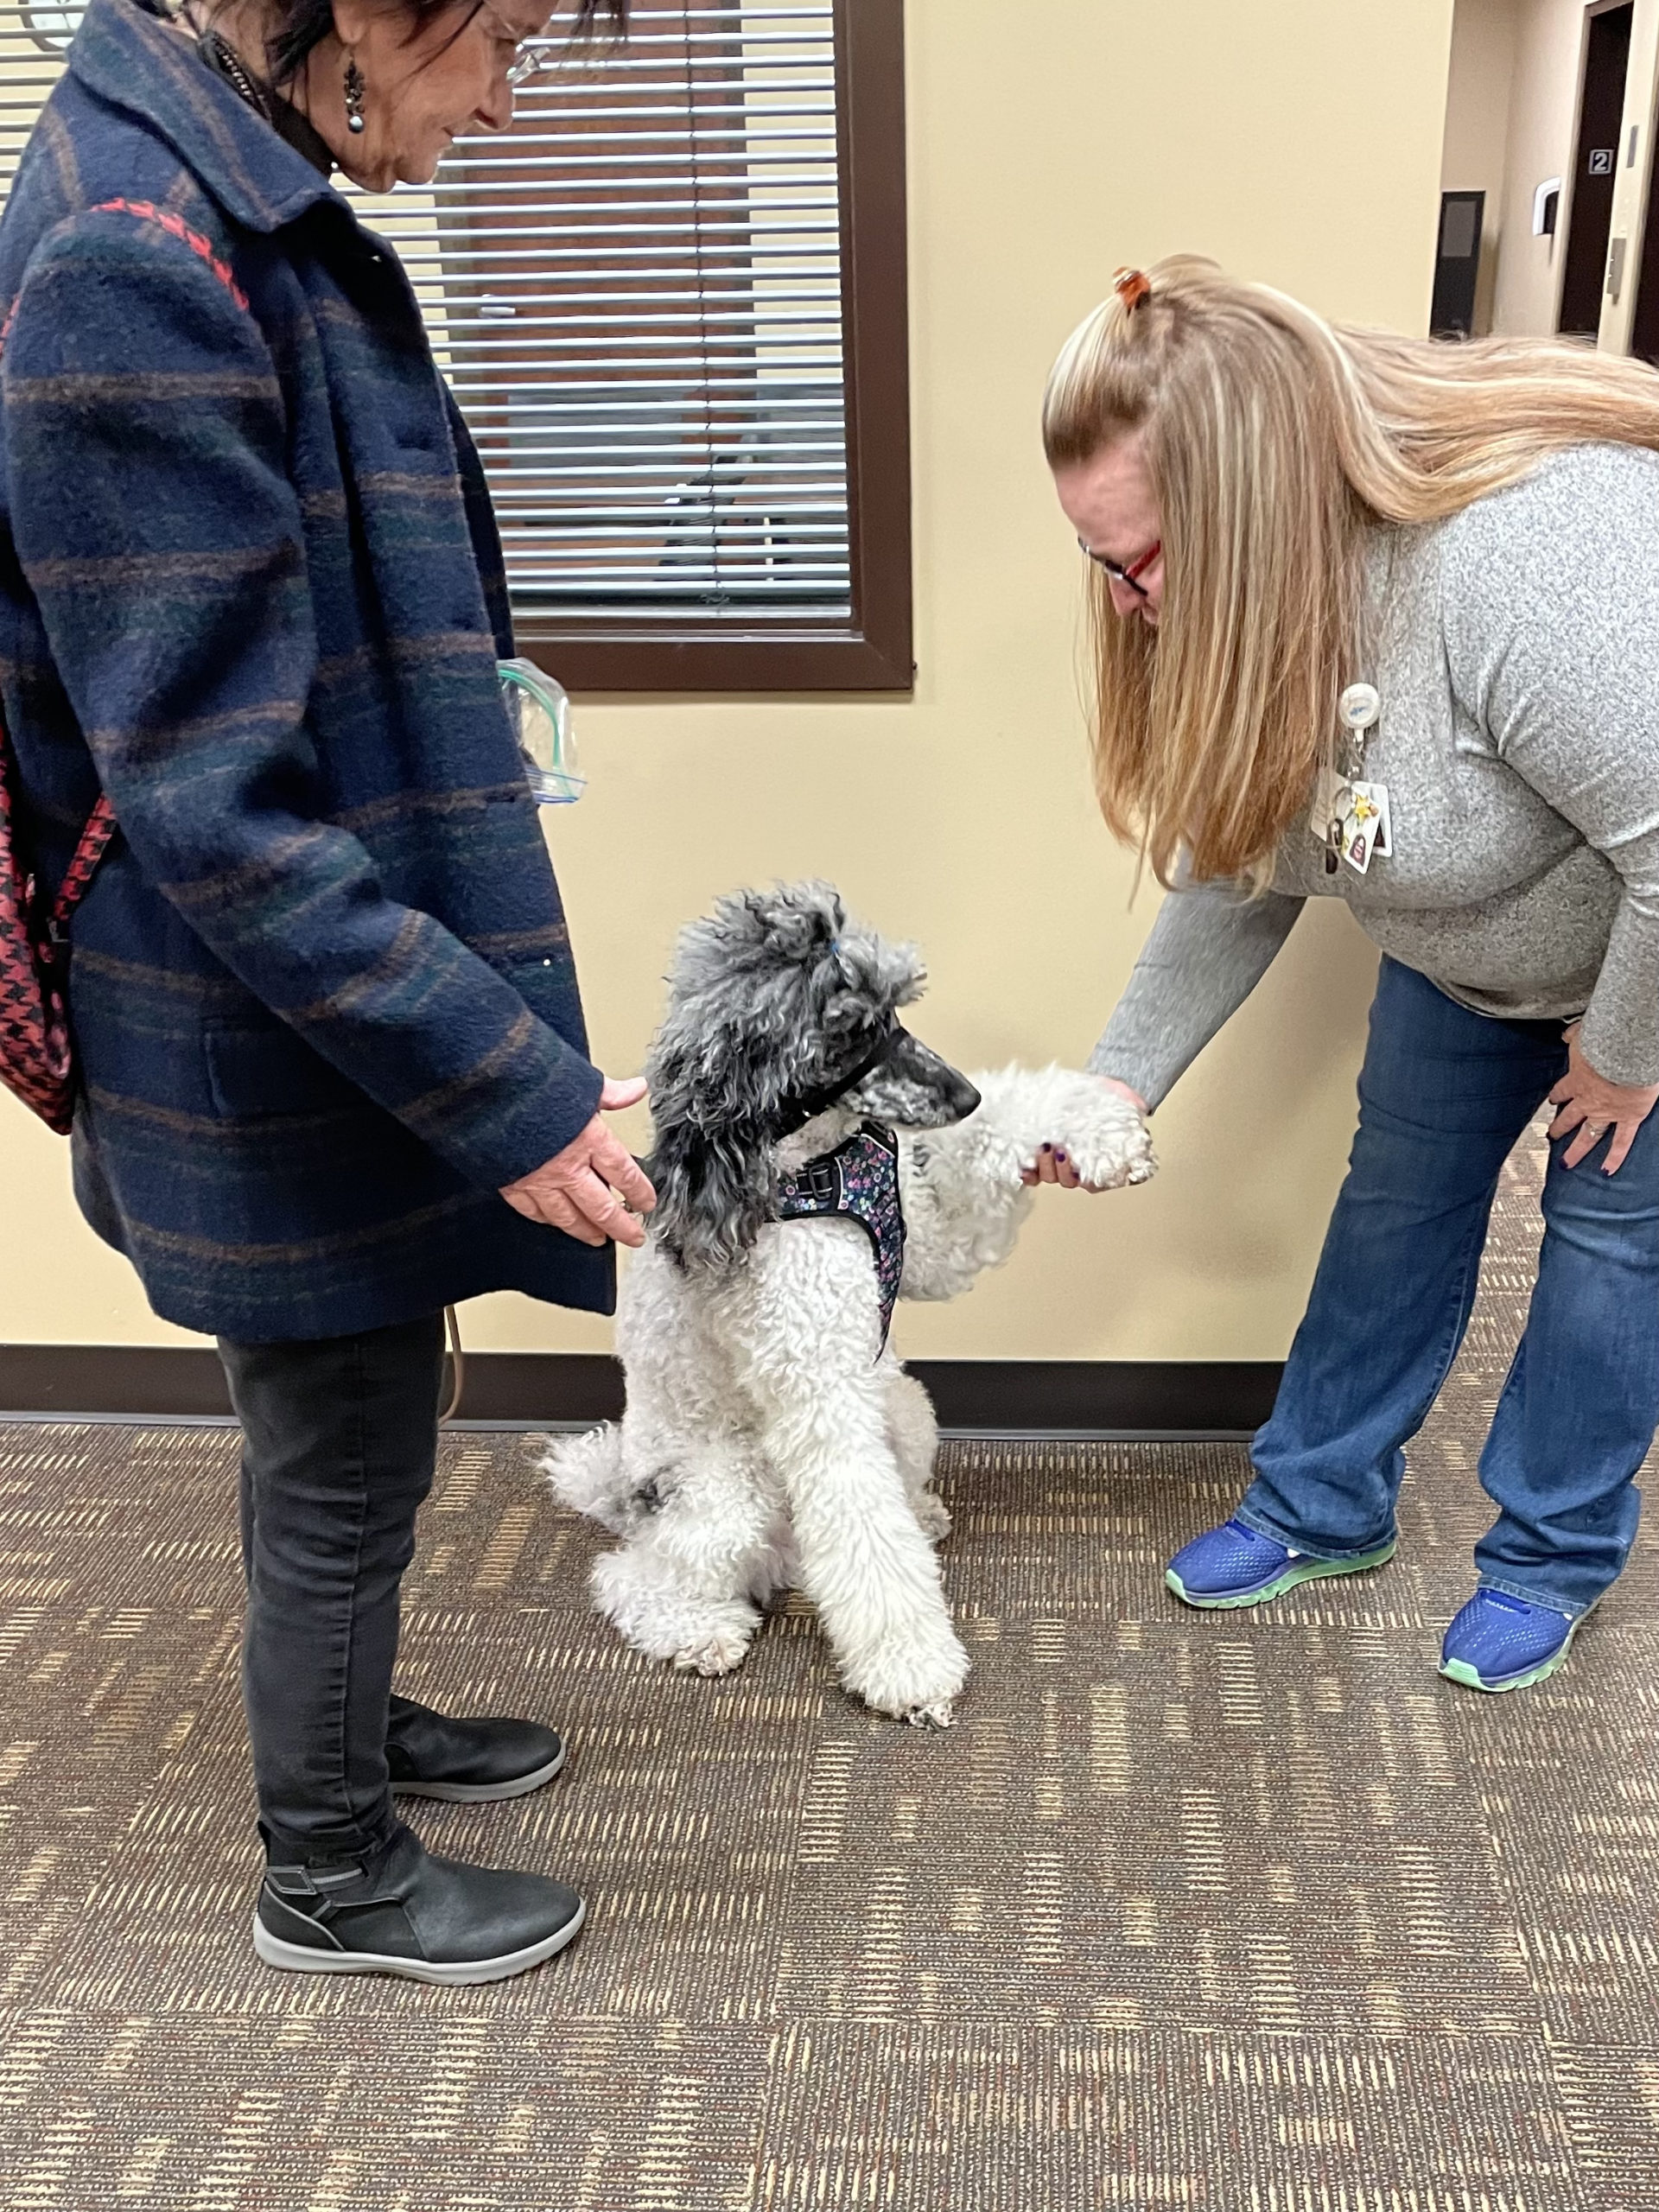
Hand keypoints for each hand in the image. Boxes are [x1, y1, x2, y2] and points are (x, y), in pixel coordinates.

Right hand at [501, 1076, 656, 1246]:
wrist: (483, 1090)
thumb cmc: (529, 1083)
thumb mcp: (579, 1083)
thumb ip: (610, 1093)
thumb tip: (636, 1088)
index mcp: (589, 1139)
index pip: (625, 1175)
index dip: (640, 1193)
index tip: (648, 1203)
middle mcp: (567, 1166)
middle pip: (602, 1208)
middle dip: (621, 1227)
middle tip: (633, 1237)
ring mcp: (538, 1179)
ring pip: (568, 1217)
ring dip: (586, 1231)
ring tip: (597, 1239)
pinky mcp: (511, 1184)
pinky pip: (533, 1212)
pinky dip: (547, 1221)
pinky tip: (554, 1223)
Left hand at [1021, 1076, 1148, 1189]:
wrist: (1076, 1090)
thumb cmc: (1099, 1097)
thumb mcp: (1117, 1094)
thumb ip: (1130, 1100)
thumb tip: (1141, 1107)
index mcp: (1103, 1160)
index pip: (1099, 1182)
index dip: (1092, 1180)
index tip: (1086, 1169)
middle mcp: (1080, 1167)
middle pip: (1071, 1181)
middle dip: (1064, 1170)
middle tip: (1061, 1151)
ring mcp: (1058, 1165)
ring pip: (1051, 1177)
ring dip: (1046, 1167)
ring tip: (1044, 1147)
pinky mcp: (1038, 1159)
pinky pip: (1031, 1175)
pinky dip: (1027, 1172)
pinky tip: (1026, 1164)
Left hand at [1549, 1025, 1657, 1173]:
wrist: (1628, 1054)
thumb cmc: (1608, 1041)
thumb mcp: (1584, 1034)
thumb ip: (1575, 1035)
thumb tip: (1566, 1034)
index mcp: (1578, 1079)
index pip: (1562, 1090)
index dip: (1557, 1096)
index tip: (1553, 1100)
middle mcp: (1588, 1100)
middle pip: (1569, 1118)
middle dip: (1559, 1127)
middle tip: (1550, 1136)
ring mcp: (1607, 1112)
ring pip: (1589, 1136)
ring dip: (1577, 1150)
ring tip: (1567, 1162)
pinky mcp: (1628, 1117)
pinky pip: (1621, 1142)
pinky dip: (1615, 1157)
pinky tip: (1607, 1170)